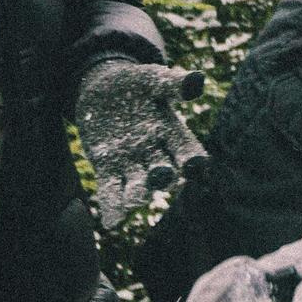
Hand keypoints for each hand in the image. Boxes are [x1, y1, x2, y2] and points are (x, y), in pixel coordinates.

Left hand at [73, 59, 208, 229]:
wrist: (102, 88)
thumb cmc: (135, 83)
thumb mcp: (153, 79)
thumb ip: (174, 83)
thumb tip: (199, 80)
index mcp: (172, 132)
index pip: (187, 149)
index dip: (192, 158)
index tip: (196, 165)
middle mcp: (157, 153)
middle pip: (164, 170)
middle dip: (163, 175)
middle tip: (163, 176)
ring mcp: (132, 163)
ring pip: (137, 185)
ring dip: (136, 194)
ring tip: (132, 202)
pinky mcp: (107, 168)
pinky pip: (111, 190)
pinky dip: (111, 206)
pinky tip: (110, 222)